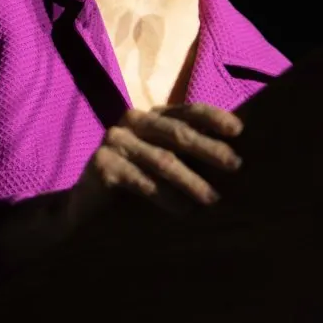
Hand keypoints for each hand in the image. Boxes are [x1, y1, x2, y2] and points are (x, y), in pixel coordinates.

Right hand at [66, 104, 243, 225]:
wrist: (84, 210)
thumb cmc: (134, 186)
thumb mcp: (163, 165)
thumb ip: (188, 155)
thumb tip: (236, 159)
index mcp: (151, 117)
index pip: (187, 111)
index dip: (214, 117)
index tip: (239, 130)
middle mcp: (132, 121)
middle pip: (178, 133)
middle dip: (210, 149)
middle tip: (236, 165)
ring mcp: (115, 141)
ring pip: (162, 159)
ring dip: (191, 180)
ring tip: (213, 199)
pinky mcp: (101, 164)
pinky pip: (141, 181)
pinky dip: (165, 197)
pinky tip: (183, 211)